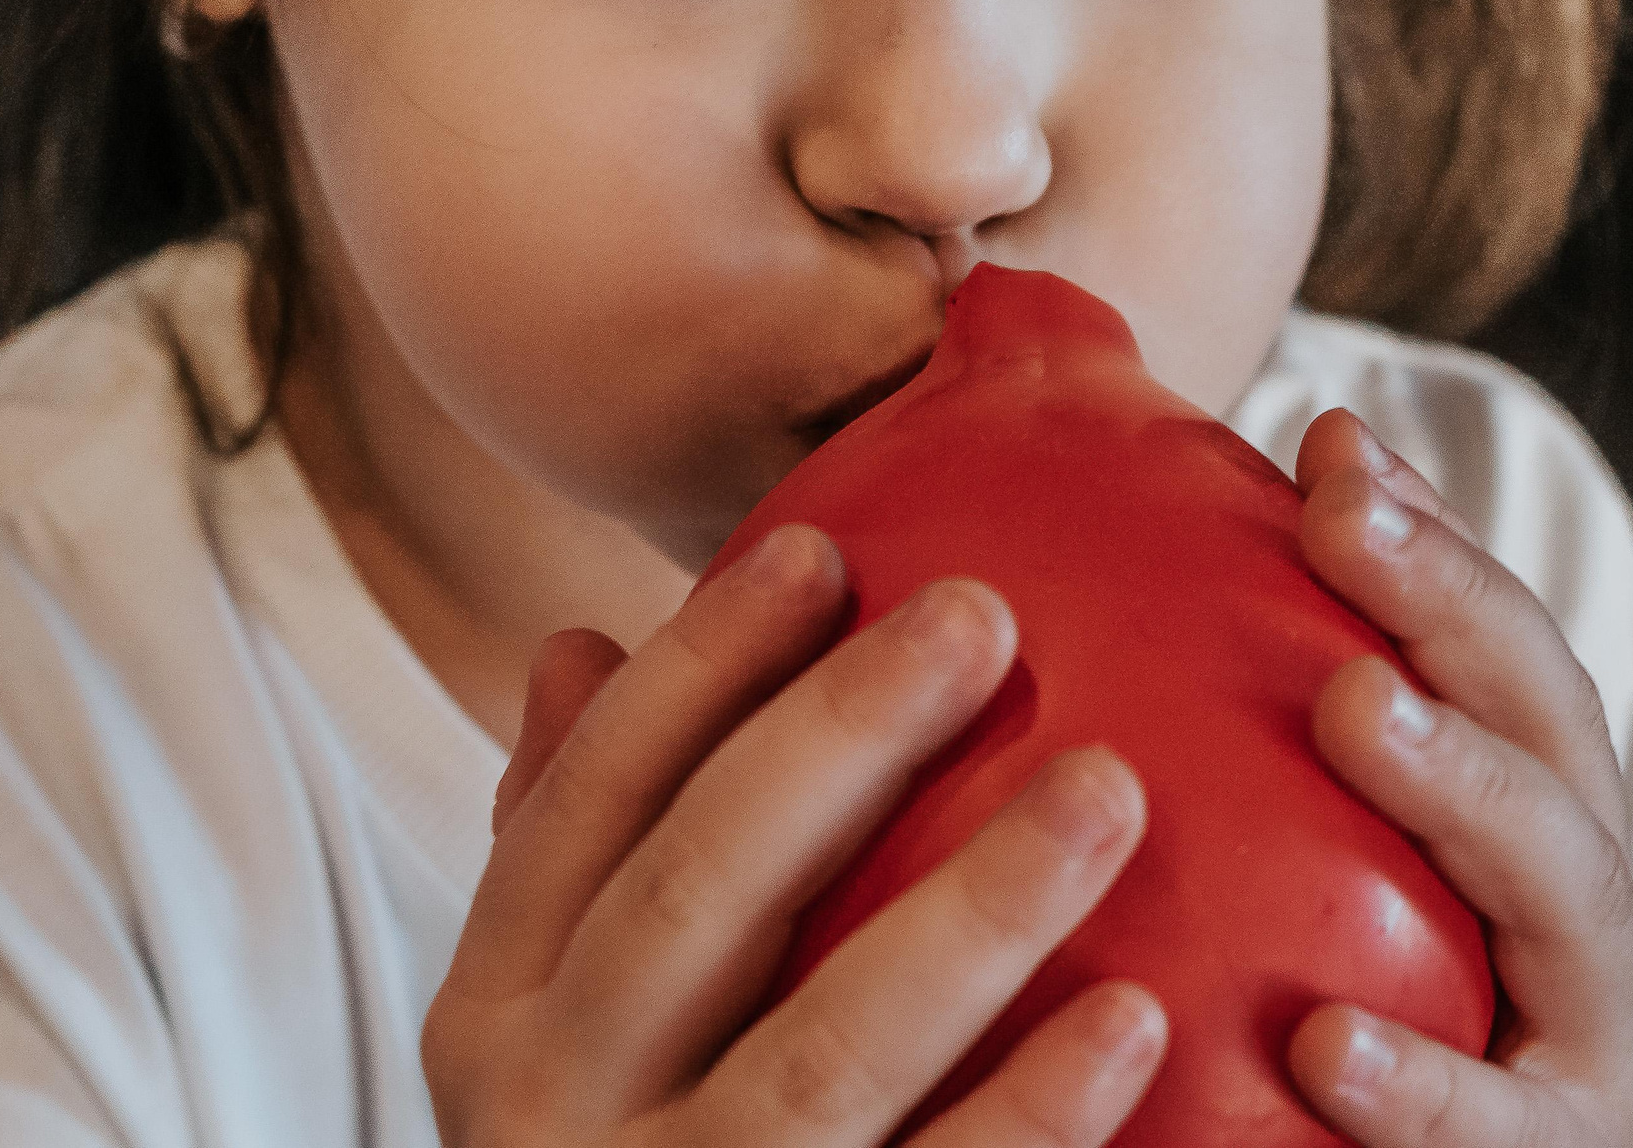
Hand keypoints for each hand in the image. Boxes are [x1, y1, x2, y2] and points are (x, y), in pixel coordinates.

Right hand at [423, 523, 1171, 1147]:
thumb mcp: (551, 1025)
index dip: (701, 664)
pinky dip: (1023, 1121)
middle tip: (984, 614)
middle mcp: (554, 1119)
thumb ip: (566, 850)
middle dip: (839, 741)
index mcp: (498, 1014)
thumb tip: (570, 644)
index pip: (590, 798)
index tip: (823, 542)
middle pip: (700, 891)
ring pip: (819, 1057)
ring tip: (1105, 787)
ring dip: (967, 915)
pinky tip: (1134, 1020)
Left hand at [1285, 409, 1632, 1147]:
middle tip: (1342, 525)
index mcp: (1534, 809)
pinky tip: (1321, 1045)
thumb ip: (1244, 662)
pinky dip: (1424, 1087)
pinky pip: (1501, 1127)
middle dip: (1451, 610)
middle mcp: (1580, 902)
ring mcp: (1589, 1032)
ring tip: (1354, 706)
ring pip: (1564, 892)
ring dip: (1463, 784)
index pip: (1499, 649)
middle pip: (1546, 731)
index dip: (1430, 541)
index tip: (1327, 445)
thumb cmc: (1298, 984)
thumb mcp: (1280, 820)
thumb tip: (1164, 451)